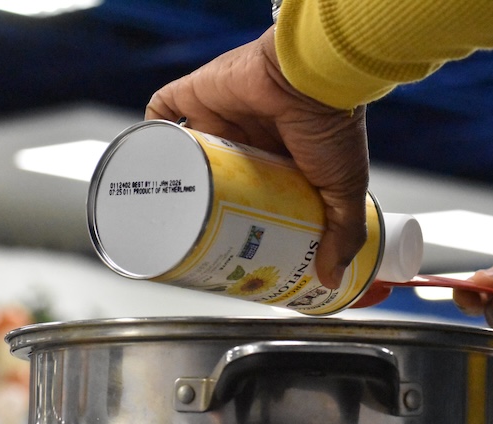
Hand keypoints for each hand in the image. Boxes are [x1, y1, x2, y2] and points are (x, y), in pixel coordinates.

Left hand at [145, 27, 369, 287]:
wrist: (313, 77)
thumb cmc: (333, 124)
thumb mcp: (345, 190)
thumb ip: (342, 233)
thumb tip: (331, 277)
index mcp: (281, 158)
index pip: (253, 194)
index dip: (241, 219)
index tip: (234, 245)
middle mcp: (247, 137)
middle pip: (215, 177)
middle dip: (202, 207)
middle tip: (196, 236)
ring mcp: (219, 116)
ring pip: (186, 152)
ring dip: (173, 178)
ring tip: (165, 211)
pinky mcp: (197, 95)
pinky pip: (161, 113)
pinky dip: (148, 136)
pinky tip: (146, 165)